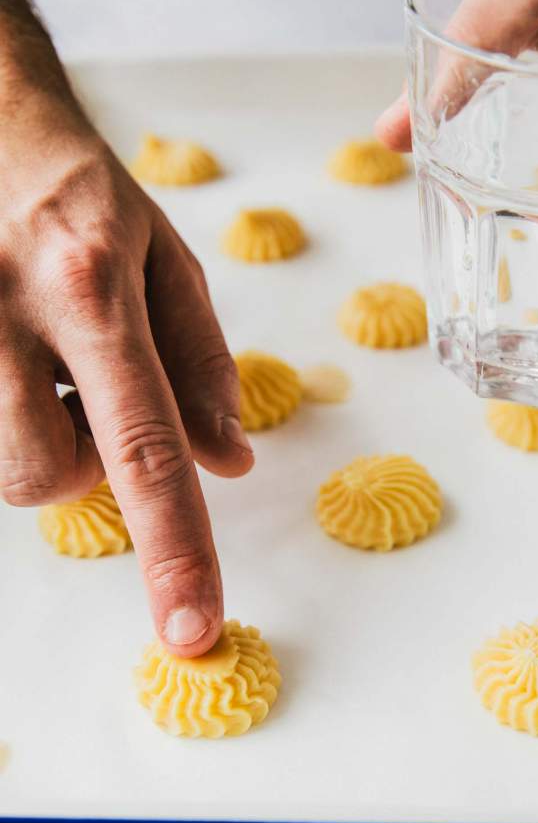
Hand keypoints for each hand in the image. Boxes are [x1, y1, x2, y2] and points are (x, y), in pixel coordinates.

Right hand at [0, 109, 252, 656]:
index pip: (144, 450)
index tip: (190, 629)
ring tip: (46, 361)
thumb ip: (200, 366)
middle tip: (89, 392)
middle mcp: (7, 316)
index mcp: (90, 294)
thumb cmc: (81, 193)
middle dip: (84, 463)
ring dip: (41, 436)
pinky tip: (17, 358)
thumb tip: (229, 462)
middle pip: (48, 477)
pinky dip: (8, 414)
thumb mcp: (164, 261)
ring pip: (6, 464)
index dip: (174, 550)